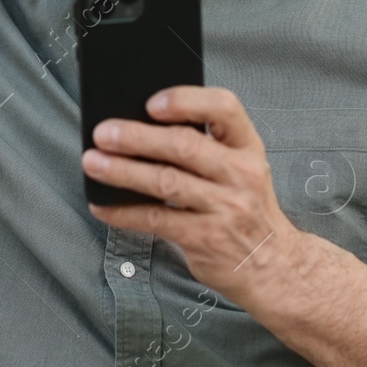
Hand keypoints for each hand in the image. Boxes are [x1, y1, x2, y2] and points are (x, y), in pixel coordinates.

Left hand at [83, 86, 306, 302]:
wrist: (273, 266)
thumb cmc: (246, 209)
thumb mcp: (242, 169)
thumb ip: (207, 147)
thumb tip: (141, 126)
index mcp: (247, 147)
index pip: (224, 107)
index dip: (186, 101)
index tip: (151, 103)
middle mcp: (240, 174)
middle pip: (184, 145)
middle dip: (137, 136)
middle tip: (103, 133)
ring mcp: (225, 207)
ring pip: (166, 181)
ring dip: (123, 171)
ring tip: (93, 163)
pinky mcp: (206, 238)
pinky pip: (156, 219)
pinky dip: (124, 212)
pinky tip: (103, 205)